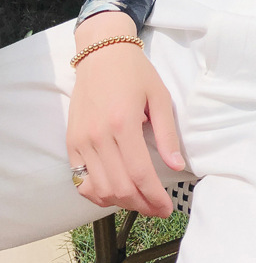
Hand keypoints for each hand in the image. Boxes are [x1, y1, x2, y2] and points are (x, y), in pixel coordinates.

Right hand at [67, 12, 184, 217]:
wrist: (101, 54)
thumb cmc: (135, 72)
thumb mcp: (160, 96)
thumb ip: (167, 134)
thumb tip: (176, 166)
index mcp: (123, 123)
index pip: (139, 173)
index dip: (154, 196)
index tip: (167, 207)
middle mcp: (98, 136)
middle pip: (119, 187)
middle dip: (141, 204)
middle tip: (158, 208)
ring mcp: (81, 141)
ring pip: (98, 189)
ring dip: (121, 203)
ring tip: (141, 202)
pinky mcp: (71, 143)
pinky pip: (81, 180)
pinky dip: (97, 194)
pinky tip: (116, 194)